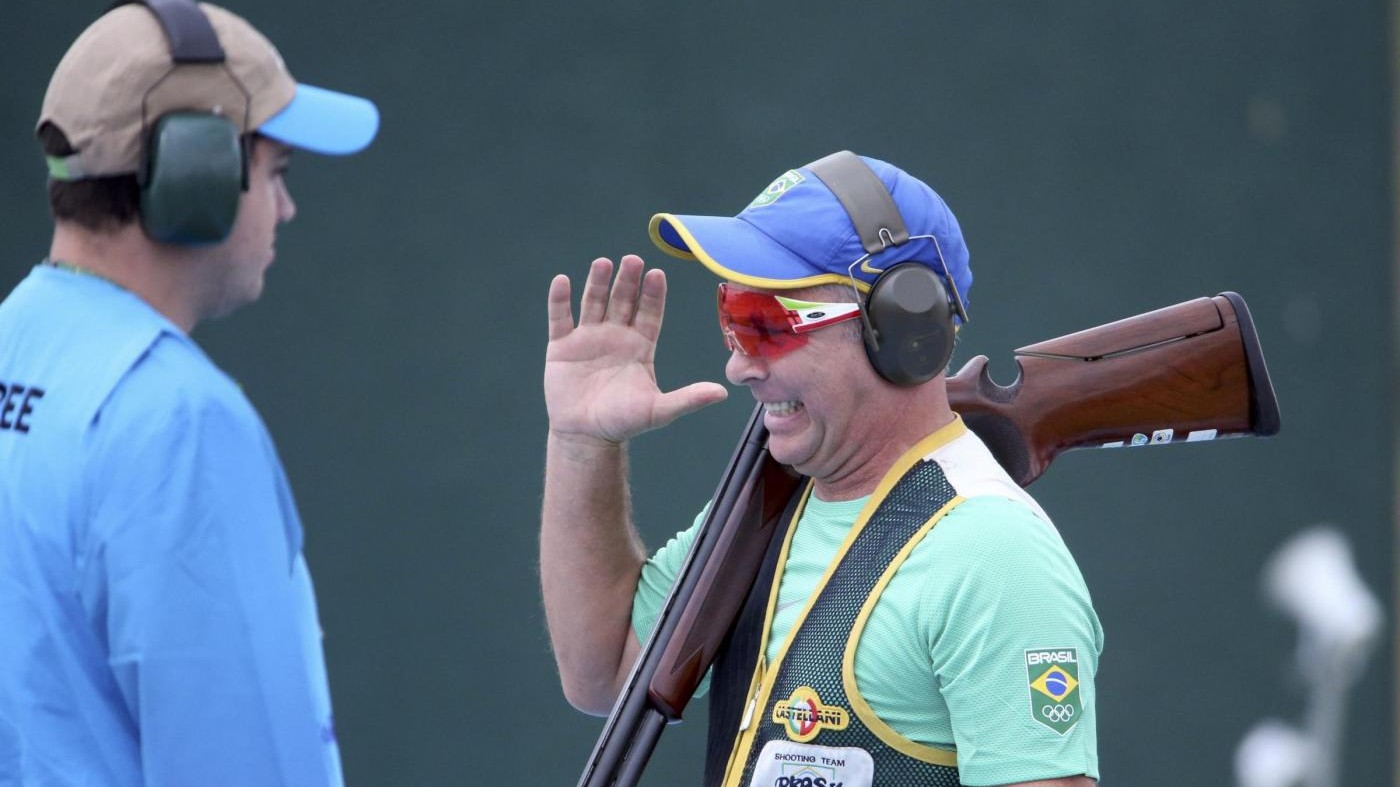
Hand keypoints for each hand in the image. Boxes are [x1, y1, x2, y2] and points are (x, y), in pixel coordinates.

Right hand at [545, 255, 727, 444]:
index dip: (653, 295)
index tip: (657, 275)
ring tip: (602, 263)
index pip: (649, 313)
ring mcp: (588, 338)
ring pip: (594, 303)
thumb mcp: (658, 411)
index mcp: (640, 345)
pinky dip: (560, 300)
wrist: (586, 436)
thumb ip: (688, 399)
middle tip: (633, 260)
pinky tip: (562, 281)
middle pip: (623, 301)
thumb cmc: (624, 422)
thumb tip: (722, 393)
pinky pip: (561, 318)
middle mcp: (616, 335)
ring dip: (597, 283)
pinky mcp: (562, 347)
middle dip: (628, 281)